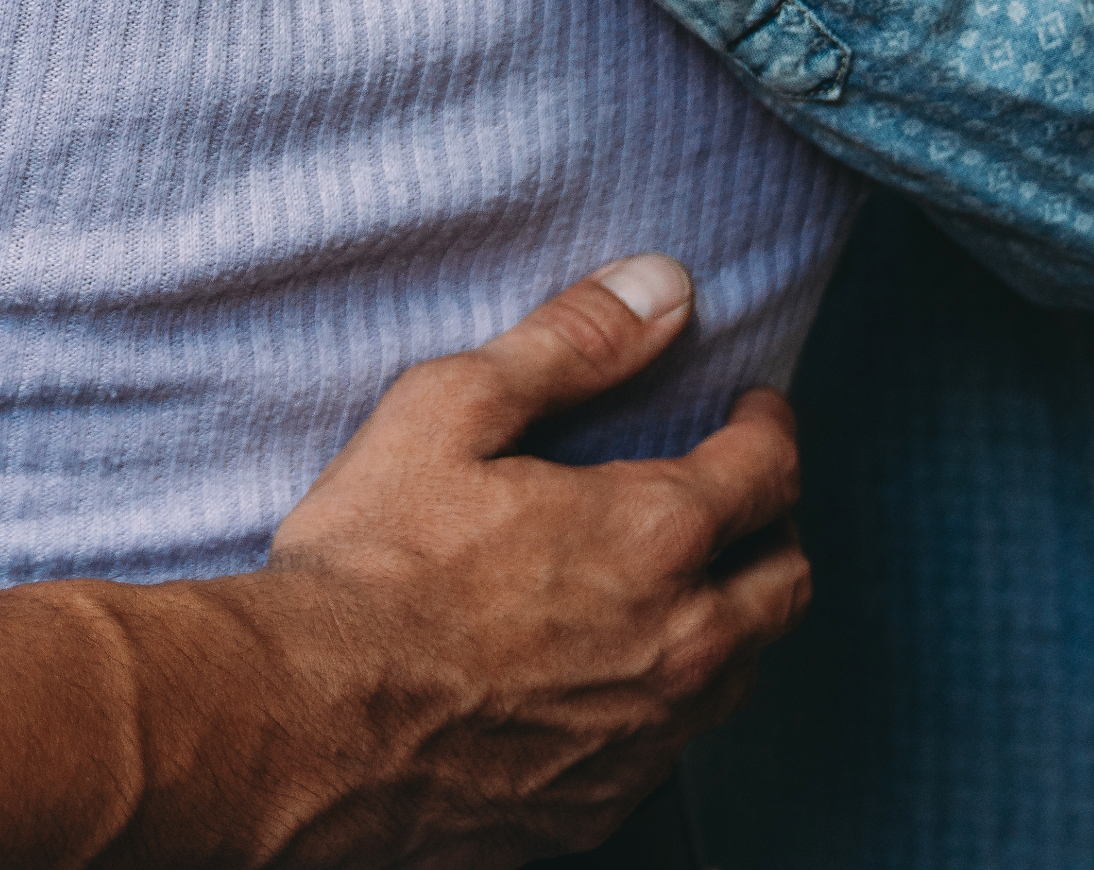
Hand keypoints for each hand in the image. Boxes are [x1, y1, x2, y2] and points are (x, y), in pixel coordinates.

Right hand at [206, 256, 806, 867]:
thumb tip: (660, 290)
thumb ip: (569, 346)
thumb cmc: (370, 570)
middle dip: (777, 527)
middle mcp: (683, 644)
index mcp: (656, 536)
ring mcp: (649, 736)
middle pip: (787, 582)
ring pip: (744, 672)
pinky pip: (676, 746)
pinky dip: (671, 698)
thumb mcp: (451, 413)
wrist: (306, 727)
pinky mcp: (605, 803)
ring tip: (694, 586)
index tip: (755, 414)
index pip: (768, 473)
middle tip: (744, 499)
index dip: (768, 431)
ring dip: (736, 618)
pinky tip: (621, 676)